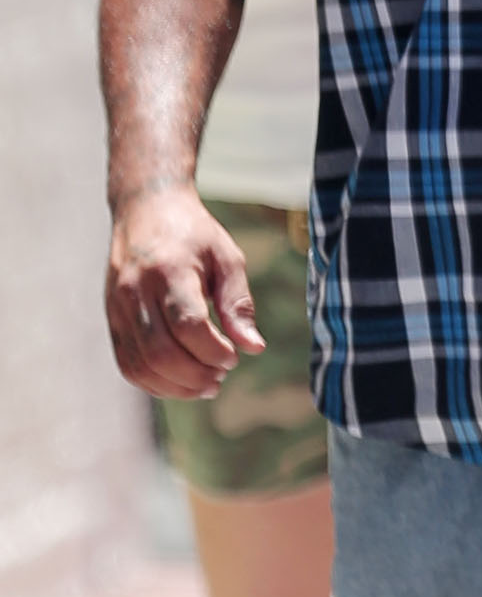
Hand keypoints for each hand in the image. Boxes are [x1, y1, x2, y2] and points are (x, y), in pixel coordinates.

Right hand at [106, 188, 263, 398]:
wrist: (145, 209)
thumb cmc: (194, 234)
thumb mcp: (226, 258)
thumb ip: (238, 303)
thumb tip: (254, 348)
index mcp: (170, 270)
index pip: (188, 325)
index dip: (213, 351)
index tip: (234, 357)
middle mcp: (137, 290)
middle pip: (161, 351)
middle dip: (196, 375)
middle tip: (221, 377)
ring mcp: (118, 306)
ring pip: (141, 364)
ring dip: (176, 386)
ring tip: (205, 385)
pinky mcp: (111, 318)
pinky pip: (127, 363)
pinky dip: (154, 383)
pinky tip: (180, 383)